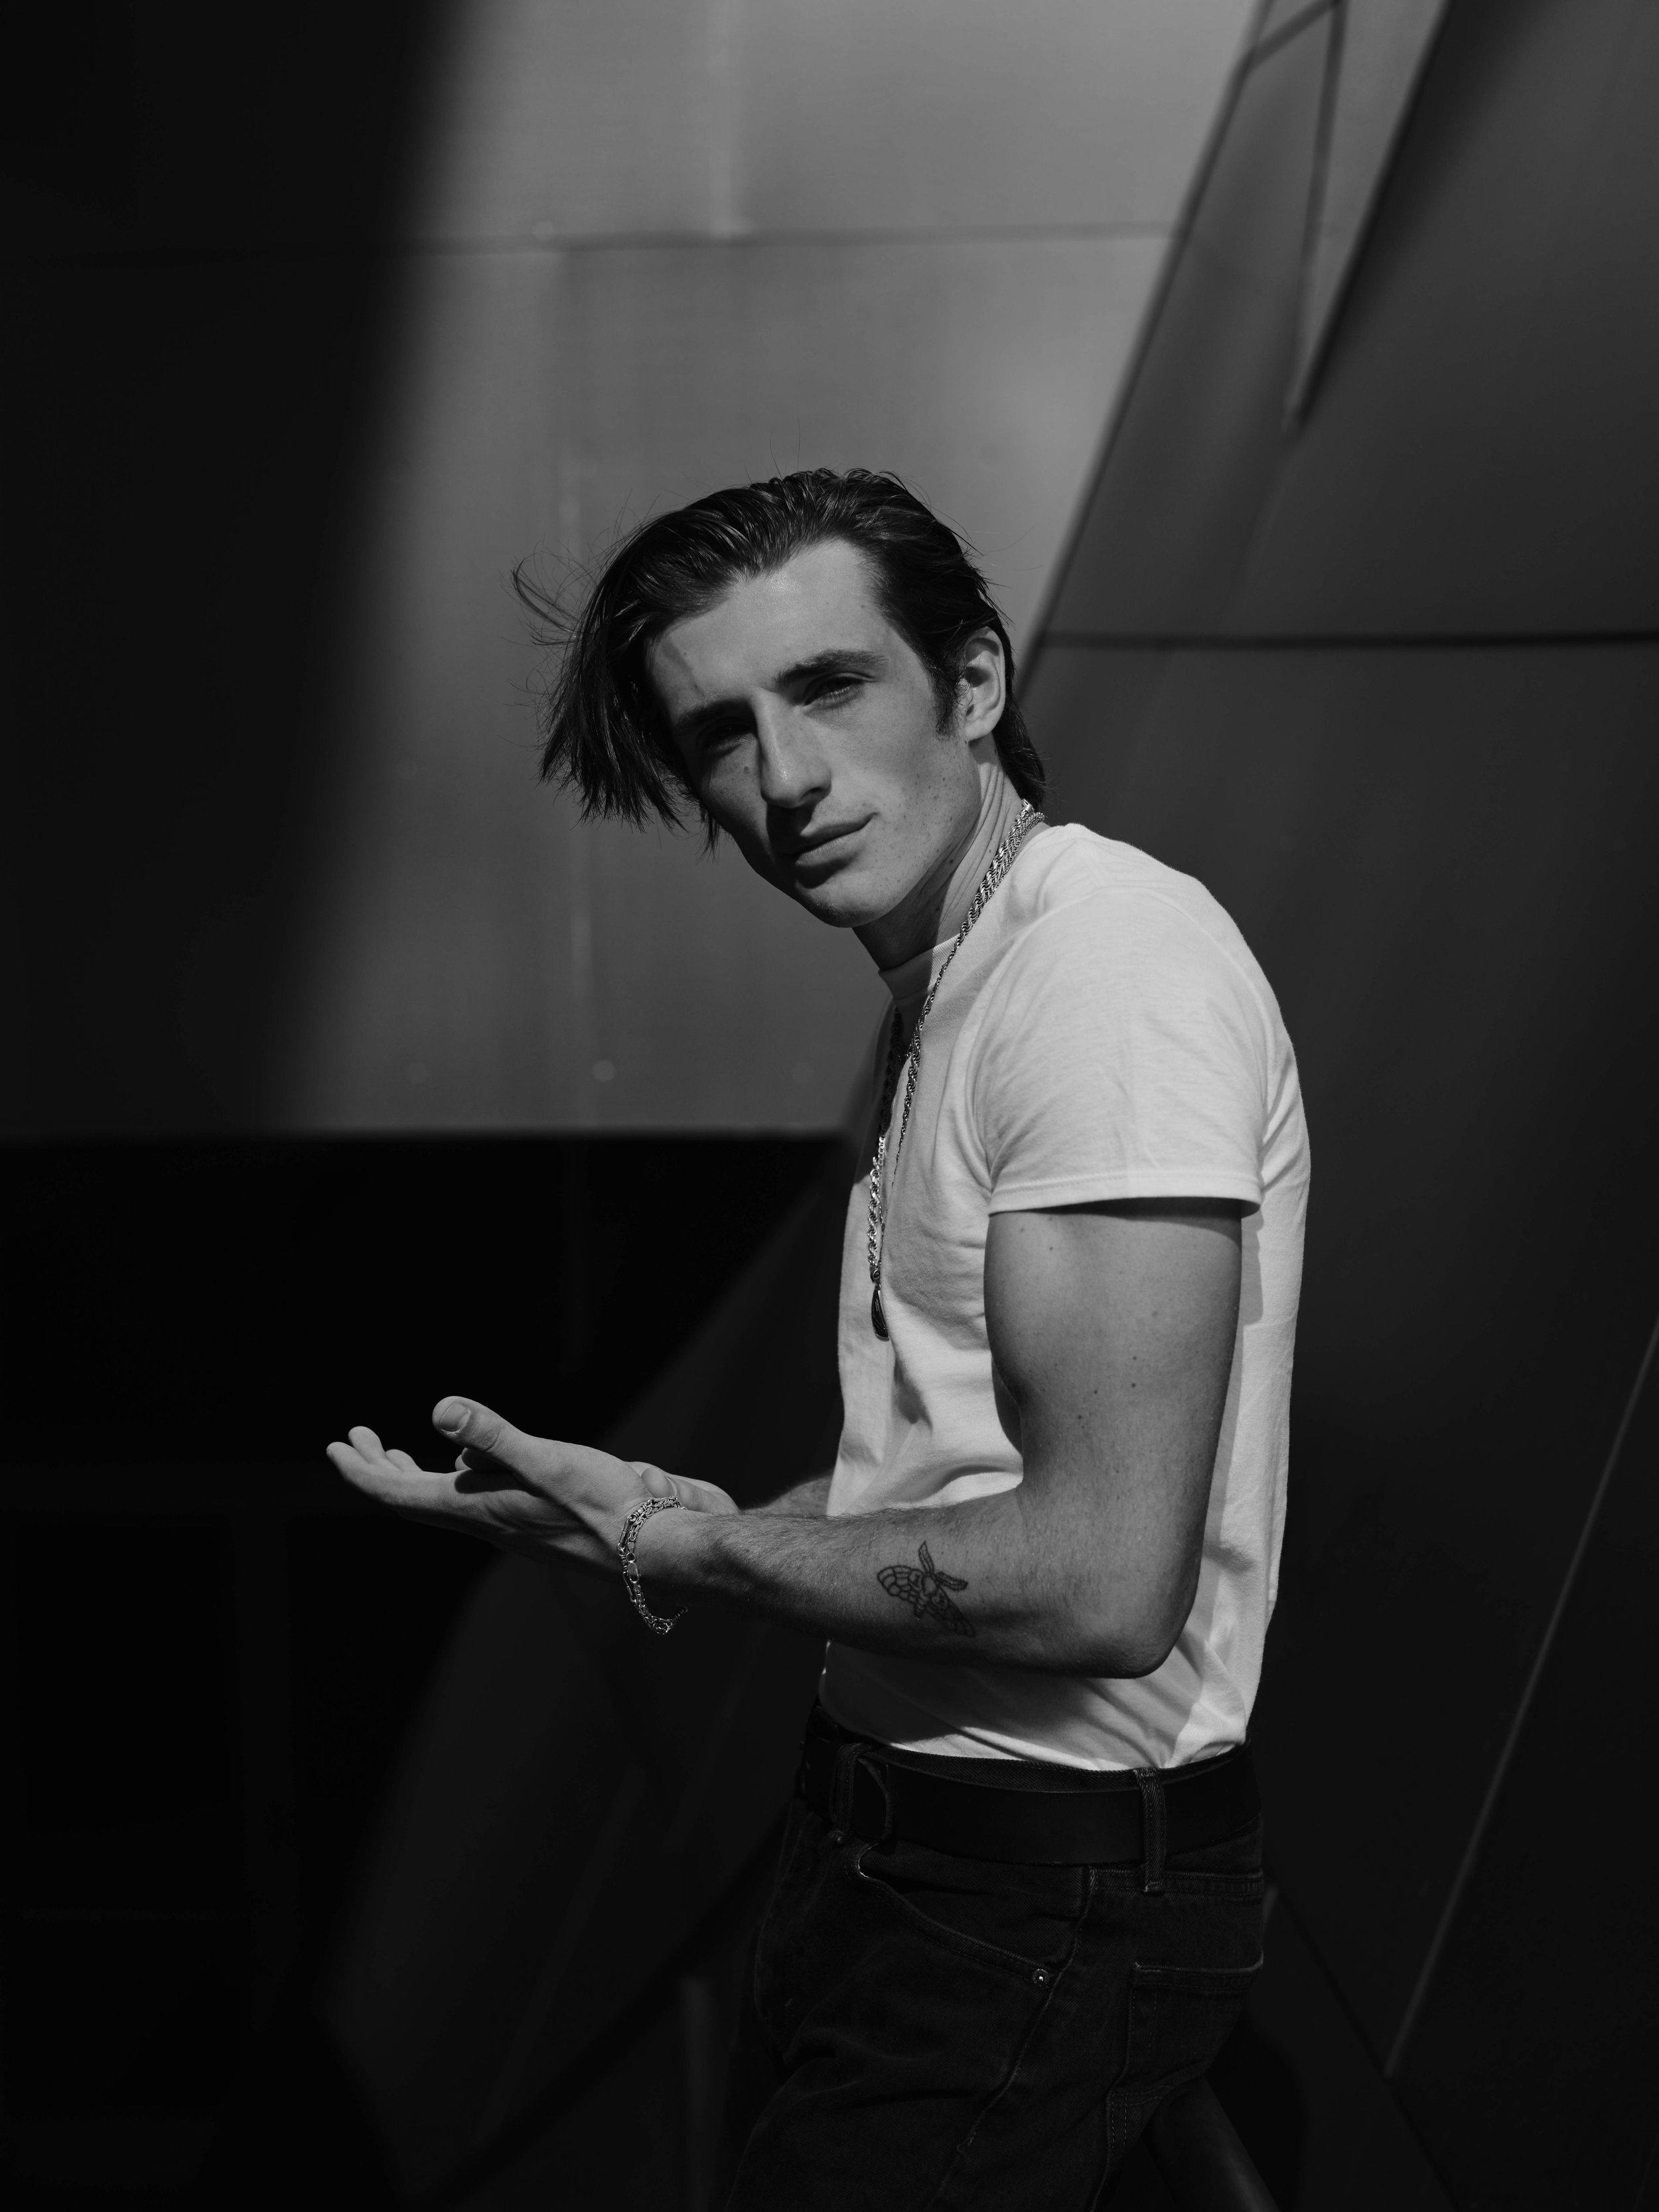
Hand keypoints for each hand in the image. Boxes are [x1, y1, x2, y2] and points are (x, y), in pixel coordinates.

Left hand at [326, 1397, 738, 1569]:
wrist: (660, 1550)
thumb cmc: (608, 1507)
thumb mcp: (549, 1461)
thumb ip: (495, 1435)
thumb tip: (439, 1412)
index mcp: (480, 1511)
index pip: (401, 1496)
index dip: (363, 1472)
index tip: (337, 1445)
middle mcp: (489, 1523)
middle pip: (417, 1500)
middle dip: (381, 1469)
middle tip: (356, 1440)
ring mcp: (514, 1527)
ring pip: (449, 1502)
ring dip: (418, 1474)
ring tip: (401, 1452)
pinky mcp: (539, 1525)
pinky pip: (482, 1501)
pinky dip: (462, 1478)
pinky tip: (478, 1466)